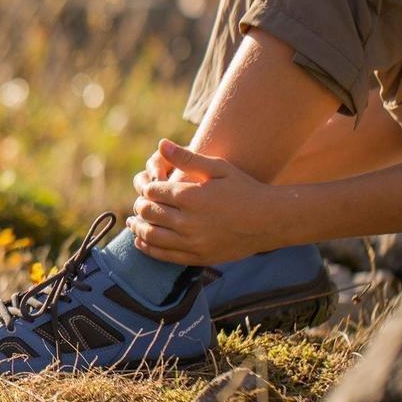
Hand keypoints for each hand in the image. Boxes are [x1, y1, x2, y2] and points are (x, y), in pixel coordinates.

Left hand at [128, 139, 286, 264]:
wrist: (269, 220)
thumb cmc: (244, 189)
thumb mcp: (218, 167)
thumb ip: (187, 157)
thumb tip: (161, 144)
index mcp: (190, 196)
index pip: (153, 191)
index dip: (146, 188)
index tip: (148, 186)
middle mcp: (187, 221)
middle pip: (149, 212)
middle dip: (140, 206)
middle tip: (139, 203)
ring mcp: (191, 242)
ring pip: (151, 236)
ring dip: (137, 228)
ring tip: (132, 222)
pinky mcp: (197, 257)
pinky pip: (163, 255)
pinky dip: (147, 248)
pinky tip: (140, 242)